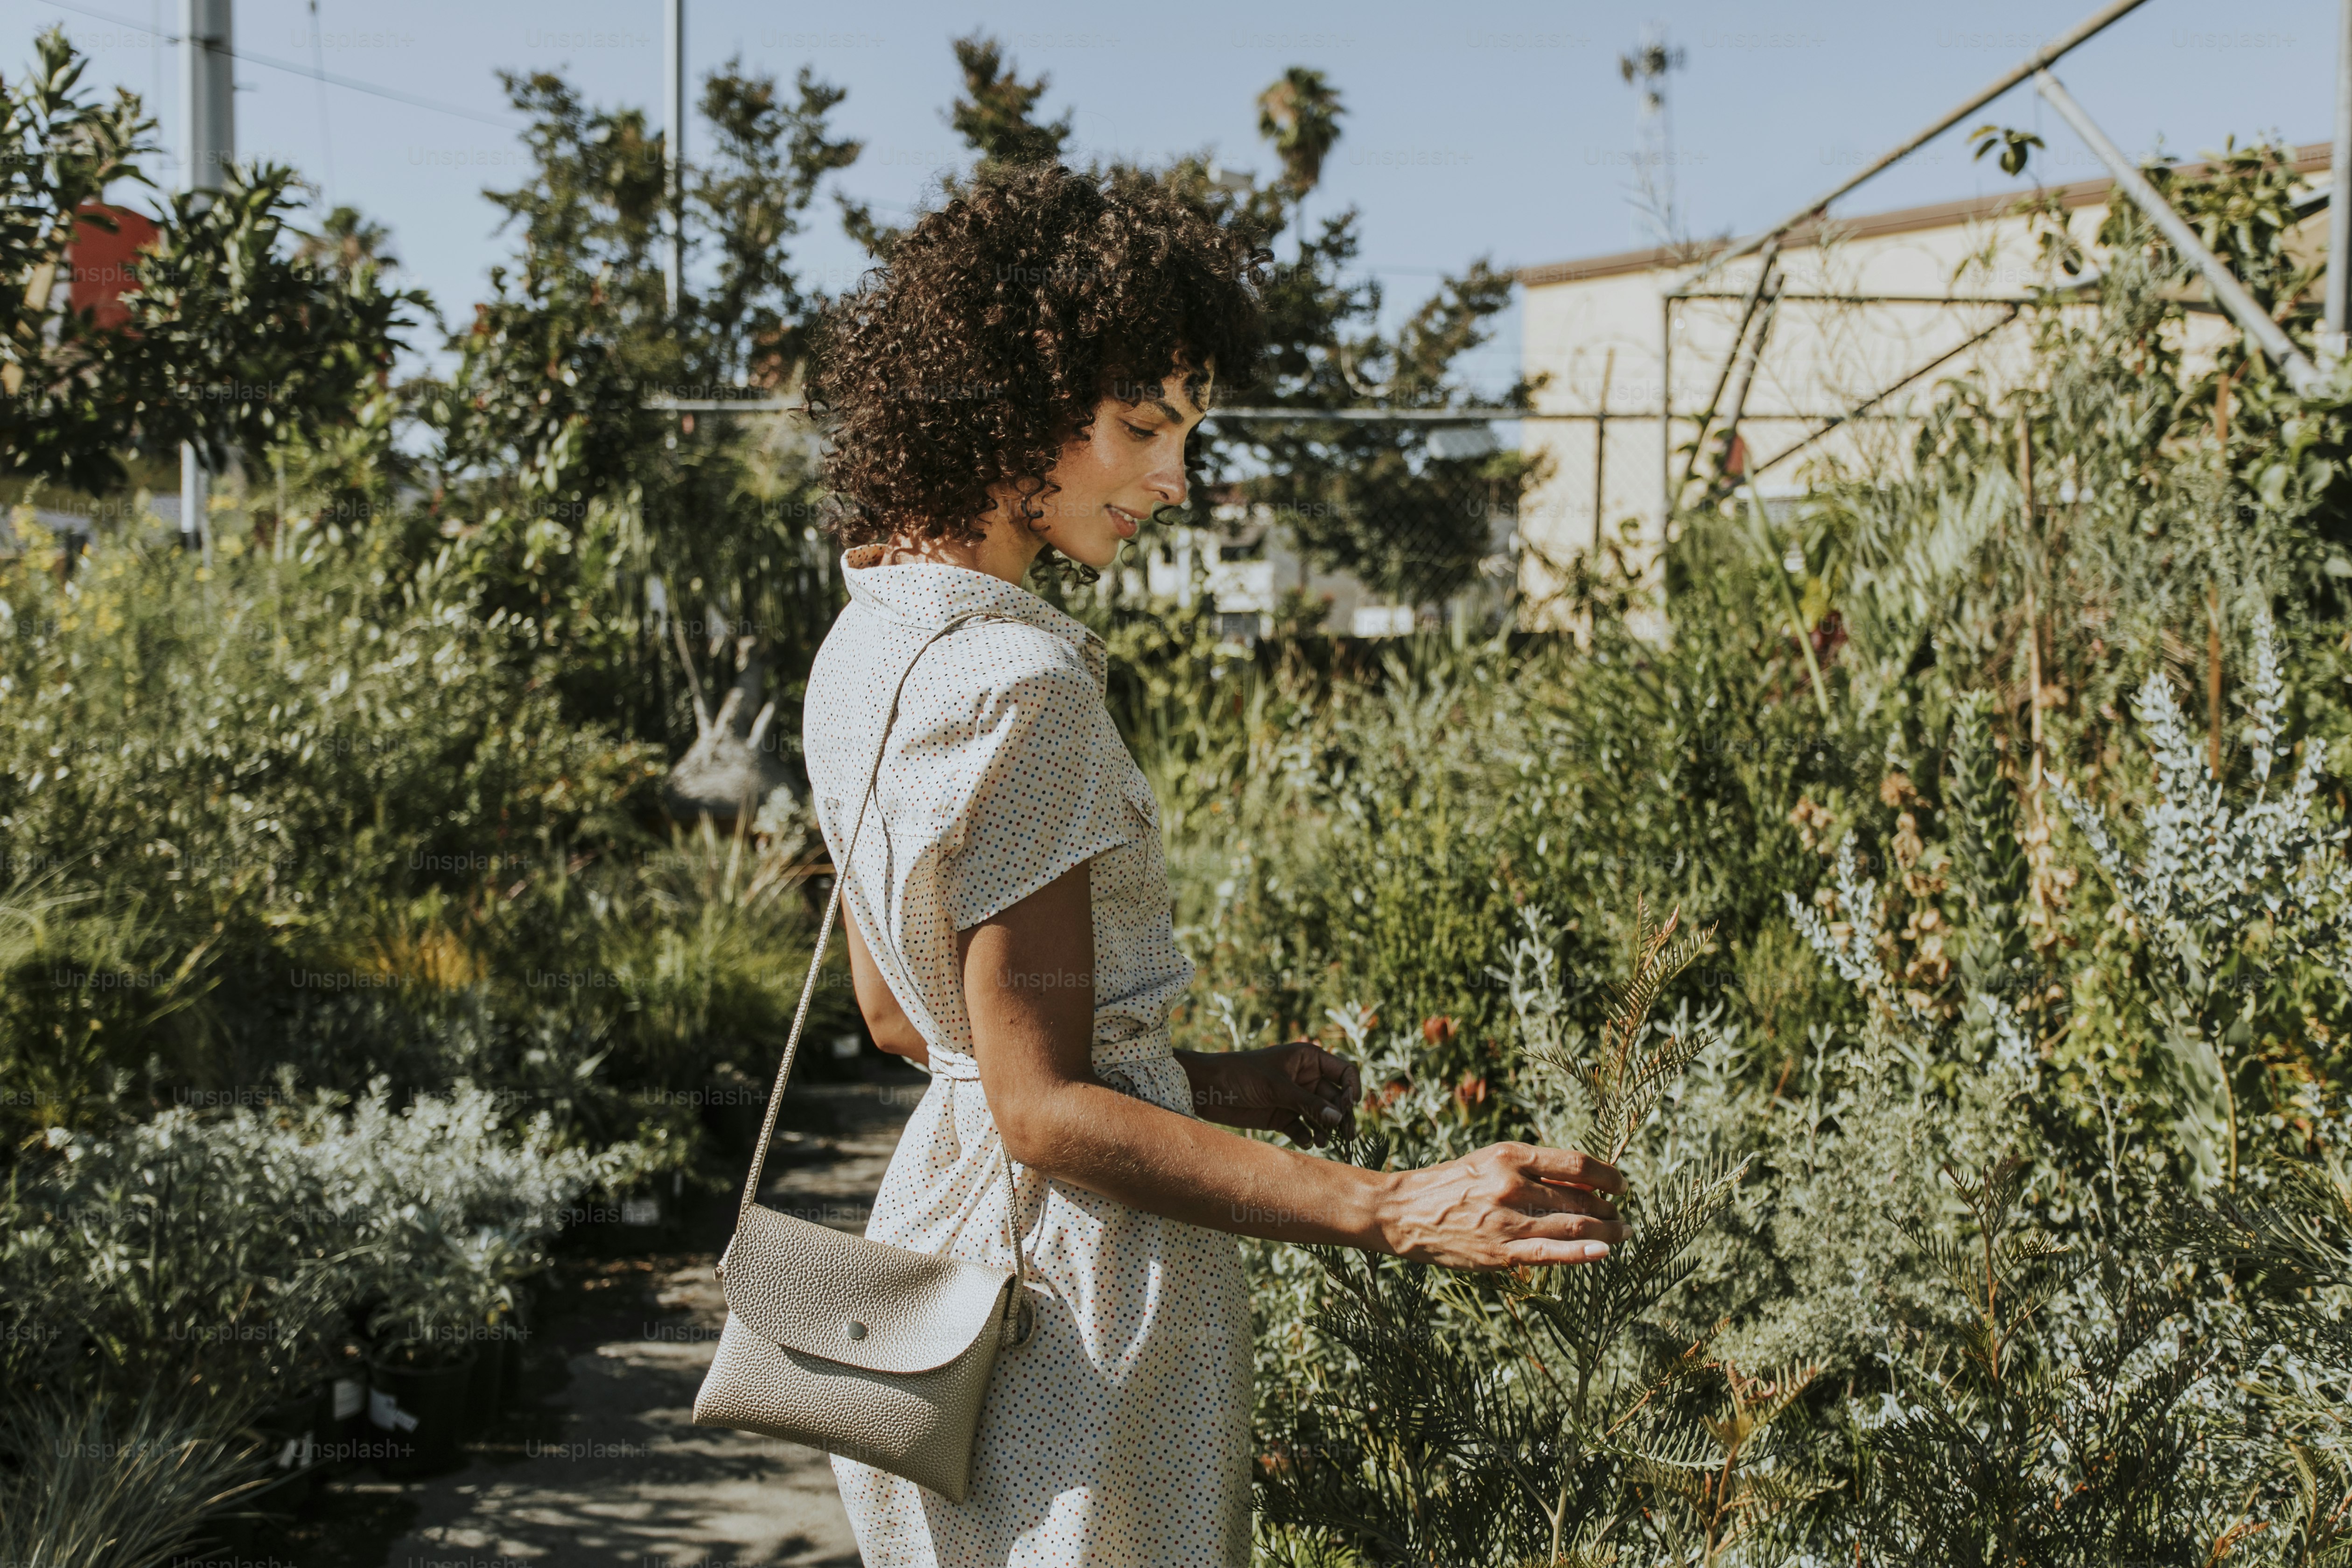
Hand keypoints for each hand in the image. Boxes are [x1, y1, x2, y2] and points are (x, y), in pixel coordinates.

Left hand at [1176, 1041, 1361, 1147]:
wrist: (1207, 1088)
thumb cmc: (1241, 1074)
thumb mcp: (1277, 1087)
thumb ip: (1308, 1103)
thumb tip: (1338, 1118)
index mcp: (1308, 1059)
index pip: (1343, 1071)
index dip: (1351, 1088)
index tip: (1350, 1106)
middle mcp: (1305, 1078)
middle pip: (1335, 1098)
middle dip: (1341, 1116)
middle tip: (1346, 1136)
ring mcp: (1294, 1098)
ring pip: (1321, 1116)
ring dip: (1325, 1130)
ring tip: (1323, 1142)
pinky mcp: (1281, 1116)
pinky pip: (1303, 1128)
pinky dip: (1306, 1137)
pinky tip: (1305, 1142)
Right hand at [1379, 1142, 1627, 1269]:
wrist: (1403, 1212)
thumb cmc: (1451, 1184)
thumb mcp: (1490, 1162)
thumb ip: (1534, 1171)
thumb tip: (1586, 1185)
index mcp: (1510, 1155)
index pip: (1576, 1163)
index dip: (1607, 1175)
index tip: (1621, 1184)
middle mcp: (1511, 1184)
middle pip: (1580, 1197)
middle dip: (1608, 1208)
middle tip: (1619, 1215)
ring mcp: (1506, 1220)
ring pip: (1574, 1225)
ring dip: (1606, 1231)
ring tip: (1621, 1233)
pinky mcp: (1499, 1252)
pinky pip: (1550, 1254)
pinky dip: (1582, 1253)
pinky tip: (1603, 1252)